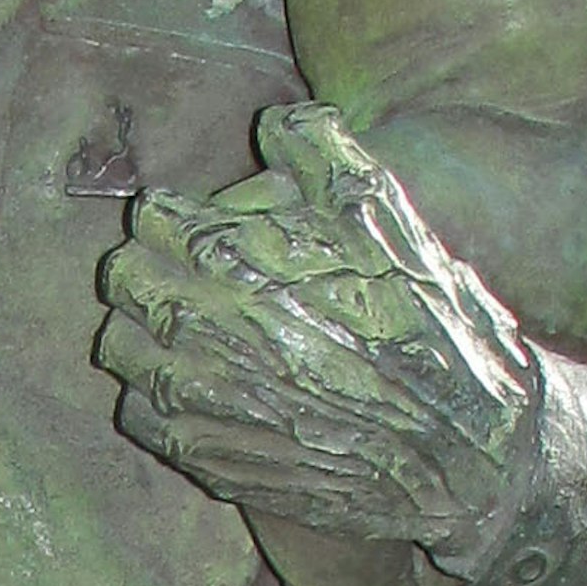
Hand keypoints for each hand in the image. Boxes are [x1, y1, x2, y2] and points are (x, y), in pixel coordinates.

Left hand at [98, 105, 543, 558]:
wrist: (464, 452)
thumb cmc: (433, 330)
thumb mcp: (395, 223)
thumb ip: (325, 156)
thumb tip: (273, 122)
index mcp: (246, 264)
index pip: (156, 219)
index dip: (166, 211)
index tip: (180, 215)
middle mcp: (213, 334)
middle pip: (123, 280)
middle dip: (140, 262)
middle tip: (166, 263)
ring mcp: (208, 404)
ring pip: (122, 349)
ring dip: (137, 328)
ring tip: (171, 323)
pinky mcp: (213, 463)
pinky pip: (143, 418)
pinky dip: (151, 396)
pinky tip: (190, 385)